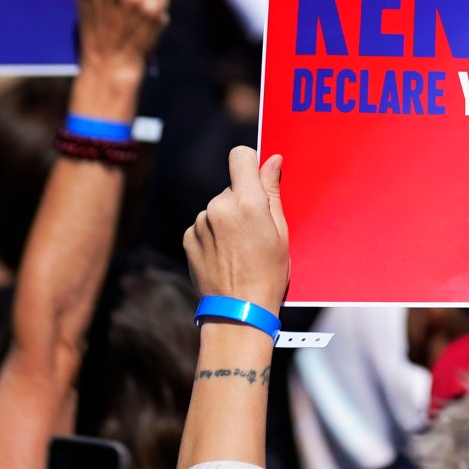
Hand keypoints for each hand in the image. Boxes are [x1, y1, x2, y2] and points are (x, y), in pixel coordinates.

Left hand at [184, 146, 289, 312]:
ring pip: (218, 207)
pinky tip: (224, 256)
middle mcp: (218, 206)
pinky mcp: (188, 237)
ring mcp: (200, 222)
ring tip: (239, 249)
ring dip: (227, 219)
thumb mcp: (280, 232)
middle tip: (254, 232)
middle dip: (243, 201)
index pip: (240, 156)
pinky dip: (214, 235)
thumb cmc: (268, 273)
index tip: (257, 179)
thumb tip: (271, 161)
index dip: (250, 163)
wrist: (238, 311)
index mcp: (246, 201)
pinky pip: (204, 225)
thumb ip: (272, 192)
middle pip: (232, 187)